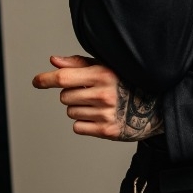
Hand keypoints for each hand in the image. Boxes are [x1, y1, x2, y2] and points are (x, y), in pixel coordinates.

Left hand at [32, 54, 163, 140]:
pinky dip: (84, 123)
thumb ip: (79, 64)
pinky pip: (78, 127)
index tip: (36, 81)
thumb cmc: (128, 83)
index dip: (46, 79)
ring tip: (99, 104)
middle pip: (64, 97)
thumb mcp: (107, 67)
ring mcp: (105, 114)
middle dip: (72, 94)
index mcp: (103, 74)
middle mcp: (104, 94)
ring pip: (70, 112)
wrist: (156, 106)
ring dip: (79, 108)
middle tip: (91, 92)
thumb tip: (53, 62)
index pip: (64, 78)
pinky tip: (100, 116)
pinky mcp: (107, 131)